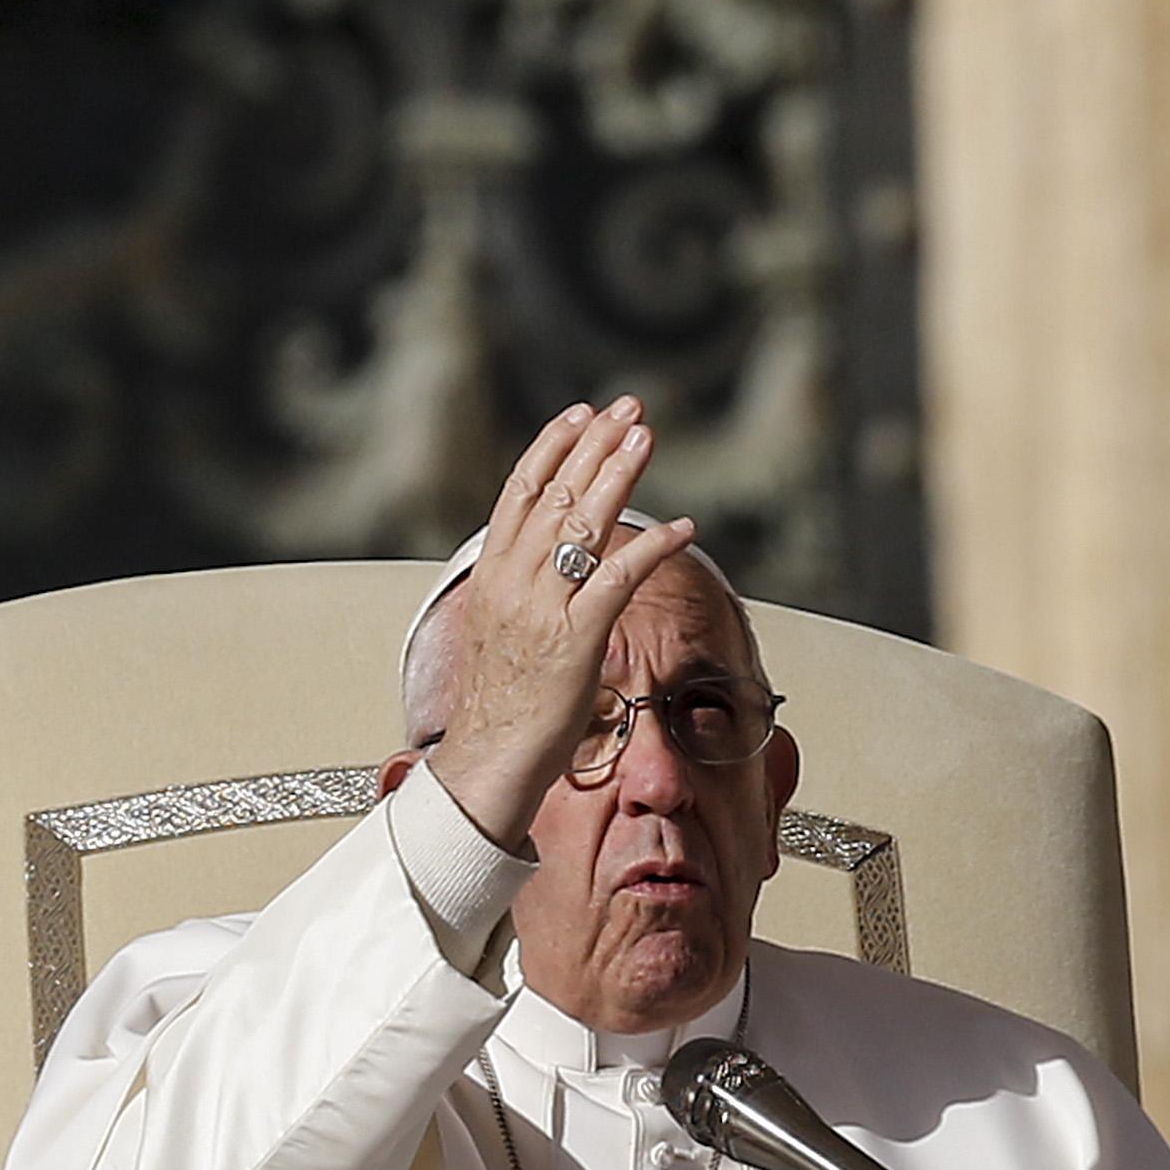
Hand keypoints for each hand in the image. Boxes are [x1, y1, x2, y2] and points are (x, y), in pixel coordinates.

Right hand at [429, 396, 699, 848]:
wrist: (486, 762)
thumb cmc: (502, 707)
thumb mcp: (504, 633)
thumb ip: (526, 592)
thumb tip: (558, 568)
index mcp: (493, 576)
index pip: (520, 492)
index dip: (553, 448)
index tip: (582, 414)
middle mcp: (513, 581)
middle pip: (555, 493)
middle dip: (595, 444)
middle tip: (629, 407)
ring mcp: (543, 607)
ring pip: (583, 523)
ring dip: (619, 474)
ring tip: (648, 437)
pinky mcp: (576, 637)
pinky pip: (619, 577)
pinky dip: (652, 546)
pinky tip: (682, 526)